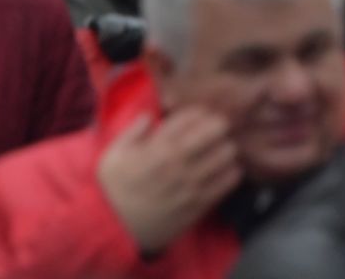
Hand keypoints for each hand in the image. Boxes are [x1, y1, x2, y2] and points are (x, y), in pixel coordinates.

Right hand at [97, 109, 242, 253]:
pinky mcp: (201, 204)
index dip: (200, 113)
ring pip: (227, 154)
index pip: (193, 116)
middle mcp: (180, 163)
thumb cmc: (113, 189)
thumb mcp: (113, 154)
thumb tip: (151, 116)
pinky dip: (231, 172)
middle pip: (216, 131)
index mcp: (159, 147)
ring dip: (226, 148)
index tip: (199, 117)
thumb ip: (133, 130)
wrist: (115, 230)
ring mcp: (193, 185)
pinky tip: (225, 171)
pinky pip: (228, 182)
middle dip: (217, 126)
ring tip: (220, 150)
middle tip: (213, 131)